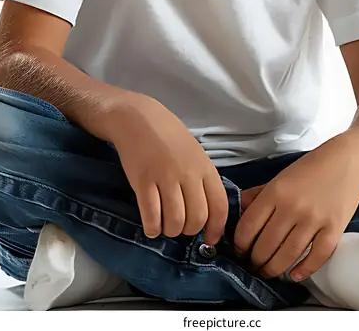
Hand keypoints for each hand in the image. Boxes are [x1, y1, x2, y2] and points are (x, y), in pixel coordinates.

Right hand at [110, 94, 228, 245]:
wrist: (138, 118)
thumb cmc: (168, 135)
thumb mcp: (194, 153)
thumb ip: (202, 179)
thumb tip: (207, 213)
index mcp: (205, 167)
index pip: (219, 206)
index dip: (216, 228)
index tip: (210, 239)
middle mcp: (188, 174)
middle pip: (196, 218)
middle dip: (189, 231)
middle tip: (180, 227)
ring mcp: (165, 178)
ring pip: (175, 222)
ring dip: (170, 231)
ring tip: (164, 226)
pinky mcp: (143, 181)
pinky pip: (151, 216)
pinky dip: (152, 228)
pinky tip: (151, 226)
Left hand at [233, 135, 358, 281]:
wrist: (347, 161)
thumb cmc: (311, 168)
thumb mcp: (279, 177)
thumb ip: (257, 195)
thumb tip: (238, 213)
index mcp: (275, 192)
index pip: (248, 226)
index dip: (240, 244)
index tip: (239, 251)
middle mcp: (292, 207)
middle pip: (266, 245)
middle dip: (255, 261)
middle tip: (253, 266)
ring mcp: (314, 219)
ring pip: (288, 255)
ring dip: (274, 269)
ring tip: (268, 272)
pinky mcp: (334, 229)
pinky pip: (317, 257)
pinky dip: (304, 269)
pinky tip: (294, 275)